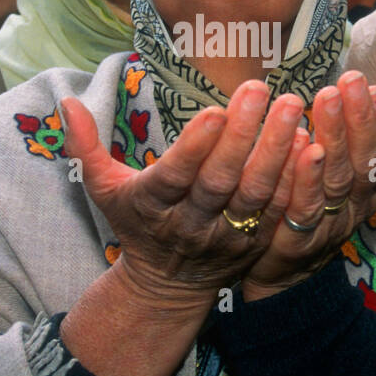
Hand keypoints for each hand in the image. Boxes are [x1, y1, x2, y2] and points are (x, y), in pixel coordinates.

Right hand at [61, 80, 309, 310]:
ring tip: (293, 107)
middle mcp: (190, 223)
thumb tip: (64, 101)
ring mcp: (225, 235)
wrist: (166, 285)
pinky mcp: (254, 242)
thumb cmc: (137, 222)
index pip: (174, 176)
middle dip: (242, 136)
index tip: (214, 109)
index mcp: (151, 205)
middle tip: (263, 90)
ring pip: (254, 195)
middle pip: (219, 182)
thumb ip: (84, 145)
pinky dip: (294, 180)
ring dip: (276, 151)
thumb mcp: (103, 189)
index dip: (194, 147)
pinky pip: (278, 211)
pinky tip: (310, 144)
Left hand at [241, 72, 375, 300]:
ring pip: (336, 180)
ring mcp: (326, 227)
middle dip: (359, 119)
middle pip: (363, 163)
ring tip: (325, 98)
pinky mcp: (295, 242)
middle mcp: (354, 209)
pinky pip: (303, 207)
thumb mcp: (349, 178)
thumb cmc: (315, 214)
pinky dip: (305, 176)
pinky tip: (301, 145)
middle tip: (349, 81)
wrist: (282, 278)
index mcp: (368, 192)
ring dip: (334, 136)